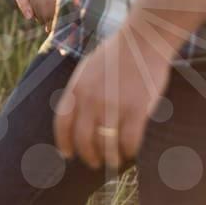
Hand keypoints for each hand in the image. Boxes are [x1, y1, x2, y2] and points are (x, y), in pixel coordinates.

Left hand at [53, 21, 171, 168]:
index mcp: (76, 89)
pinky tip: (131, 152)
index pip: (62, 124)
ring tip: (115, 161)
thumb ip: (80, 91)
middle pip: (83, 140)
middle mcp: (90, 100)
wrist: (143, 41)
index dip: (64, 143)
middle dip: (88, 156)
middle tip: (95, 163)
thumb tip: (75, 115)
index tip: (68, 154)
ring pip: (106, 145)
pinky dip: (129, 151)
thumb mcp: (87, 69)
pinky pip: (129, 141)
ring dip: (110, 158)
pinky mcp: (136, 110)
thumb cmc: (117, 54)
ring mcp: (113, 106)